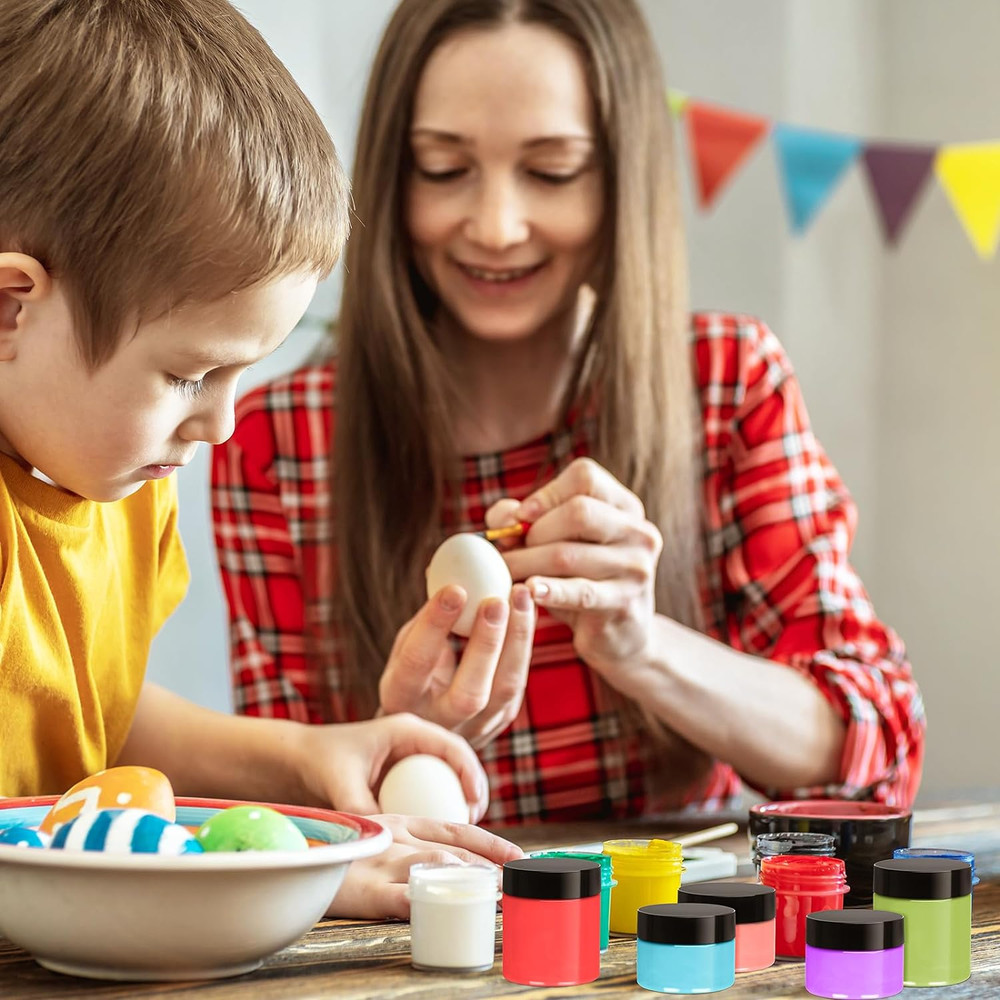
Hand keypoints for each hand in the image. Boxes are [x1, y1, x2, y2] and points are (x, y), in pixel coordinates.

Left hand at [295, 713, 490, 821]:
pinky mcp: (403, 777)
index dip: (470, 772)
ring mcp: (410, 759)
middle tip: (475, 821)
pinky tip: (437, 835)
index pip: (451, 746)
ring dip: (459, 801)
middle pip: (458, 762)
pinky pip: (431, 791)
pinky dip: (440, 808)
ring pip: (448, 778)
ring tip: (464, 832)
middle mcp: (413, 741)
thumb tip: (384, 835)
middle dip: (472, 790)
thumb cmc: (318, 759)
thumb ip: (361, 806)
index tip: (474, 801)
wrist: (297, 760)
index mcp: (405, 730)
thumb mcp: (341, 781)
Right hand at [325, 815, 522, 918]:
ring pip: (439, 867)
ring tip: (500, 898)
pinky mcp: (366, 889)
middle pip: (456, 851)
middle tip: (521, 884)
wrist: (284, 852)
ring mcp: (382, 861)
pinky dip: (434, 904)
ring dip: (473, 883)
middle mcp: (395, 835)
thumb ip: (403, 847)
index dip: (492, 842)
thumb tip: (446, 865)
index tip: (520, 856)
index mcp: (399, 820)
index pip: (457, 828)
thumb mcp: (372, 837)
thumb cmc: (330, 852)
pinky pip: (406, 898)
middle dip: (492, 869)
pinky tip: (455, 911)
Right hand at [378, 583, 535, 748]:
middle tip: (496, 600)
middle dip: (486, 644)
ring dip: (517, 639)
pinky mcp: (500, 721)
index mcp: (401, 698)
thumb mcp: (407, 647)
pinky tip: (527, 611)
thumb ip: (427, 619)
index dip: (435, 625)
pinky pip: (518, 682)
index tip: (455, 588)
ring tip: (521, 595)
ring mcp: (474, 729)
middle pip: (469, 693)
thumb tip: (449, 571)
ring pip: (504, 690)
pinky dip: (523, 644)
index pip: (417, 662)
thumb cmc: (415, 671)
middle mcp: (438, 721)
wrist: (427, 725)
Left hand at [488, 457, 661, 677]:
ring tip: (505, 572)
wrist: (620, 635)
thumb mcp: (559, 545)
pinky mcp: (625, 603)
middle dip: (533, 531)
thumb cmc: (581, 580)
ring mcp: (636, 568)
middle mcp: (638, 532)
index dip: (546, 493)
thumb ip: (526, 522)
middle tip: (508, 551)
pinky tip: (530, 590)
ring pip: (568, 554)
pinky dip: (550, 589)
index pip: (585, 477)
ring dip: (526, 562)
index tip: (521, 516)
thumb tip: (503, 518)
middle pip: (578, 512)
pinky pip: (580, 592)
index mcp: (625, 506)